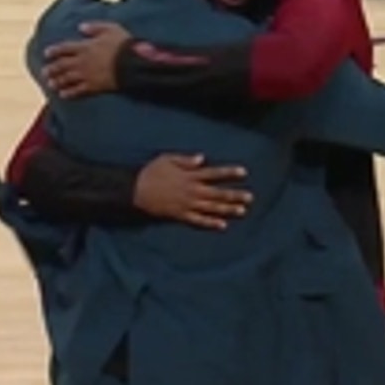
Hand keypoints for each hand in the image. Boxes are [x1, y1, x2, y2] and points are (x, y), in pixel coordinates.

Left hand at [42, 21, 131, 97]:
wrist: (133, 63)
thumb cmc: (123, 45)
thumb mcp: (110, 29)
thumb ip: (95, 27)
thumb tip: (81, 26)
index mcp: (85, 46)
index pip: (64, 48)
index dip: (54, 51)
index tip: (46, 54)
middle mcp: (82, 61)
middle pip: (62, 65)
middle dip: (52, 69)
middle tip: (44, 72)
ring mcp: (87, 75)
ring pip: (67, 79)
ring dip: (57, 81)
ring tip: (50, 84)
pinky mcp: (94, 87)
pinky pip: (78, 91)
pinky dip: (69, 93)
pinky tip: (63, 95)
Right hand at [133, 154, 252, 229]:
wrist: (135, 191)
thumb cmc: (151, 172)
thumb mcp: (167, 159)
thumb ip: (185, 160)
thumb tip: (202, 158)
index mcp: (190, 176)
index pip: (214, 173)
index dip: (229, 173)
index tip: (244, 173)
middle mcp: (192, 191)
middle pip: (217, 193)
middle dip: (234, 195)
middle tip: (250, 197)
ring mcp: (187, 205)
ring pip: (211, 208)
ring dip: (227, 210)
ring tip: (242, 211)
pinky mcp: (180, 216)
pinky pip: (198, 221)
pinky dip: (210, 223)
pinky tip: (222, 225)